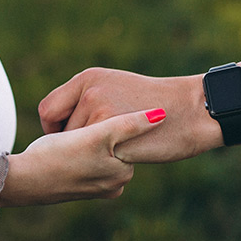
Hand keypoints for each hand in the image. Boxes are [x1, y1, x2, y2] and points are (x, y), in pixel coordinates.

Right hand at [0, 108, 165, 206]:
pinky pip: (80, 161)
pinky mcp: (75, 187)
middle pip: (110, 147)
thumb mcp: (97, 136)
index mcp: (121, 177)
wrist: (20, 181)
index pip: (125, 140)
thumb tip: (162, 115)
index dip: (112, 122)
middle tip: (75, 135)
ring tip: (64, 143)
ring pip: (94, 151)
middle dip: (95, 134)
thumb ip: (129, 125)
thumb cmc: (57, 156)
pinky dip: (72, 152)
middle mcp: (111, 187)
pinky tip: (57, 148)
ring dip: (82, 141)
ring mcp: (93, 188)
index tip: (108, 112)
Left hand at [38, 67, 216, 162]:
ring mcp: (101, 113)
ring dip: (92, 155)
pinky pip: (95, 158)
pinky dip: (104, 162)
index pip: (47, 111)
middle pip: (60, 135)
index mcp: (87, 78)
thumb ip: (86, 101)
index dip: (54, 130)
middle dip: (75, 146)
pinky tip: (124, 154)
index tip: (70, 138)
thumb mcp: (115, 87)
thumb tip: (59, 130)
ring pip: (77, 149)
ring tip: (119, 147)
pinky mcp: (115, 136)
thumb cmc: (155, 103)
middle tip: (100, 148)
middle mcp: (90, 92)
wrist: (192, 110)